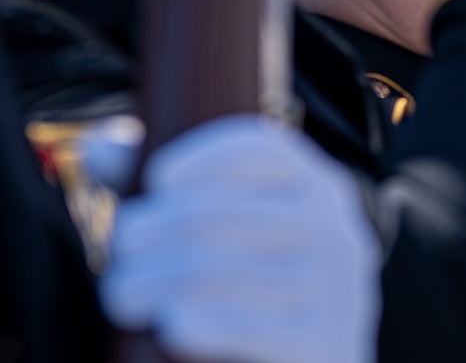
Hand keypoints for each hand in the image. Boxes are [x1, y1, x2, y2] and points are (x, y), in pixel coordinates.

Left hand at [100, 115, 377, 362]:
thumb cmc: (257, 288)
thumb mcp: (229, 231)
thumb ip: (169, 189)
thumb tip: (103, 147)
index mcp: (320, 190)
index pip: (260, 149)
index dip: (200, 156)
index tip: (156, 181)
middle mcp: (337, 231)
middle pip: (215, 213)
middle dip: (148, 233)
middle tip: (119, 255)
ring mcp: (335, 291)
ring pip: (214, 273)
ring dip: (150, 284)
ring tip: (124, 296)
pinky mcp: (324, 345)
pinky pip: (246, 329)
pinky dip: (199, 326)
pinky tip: (172, 325)